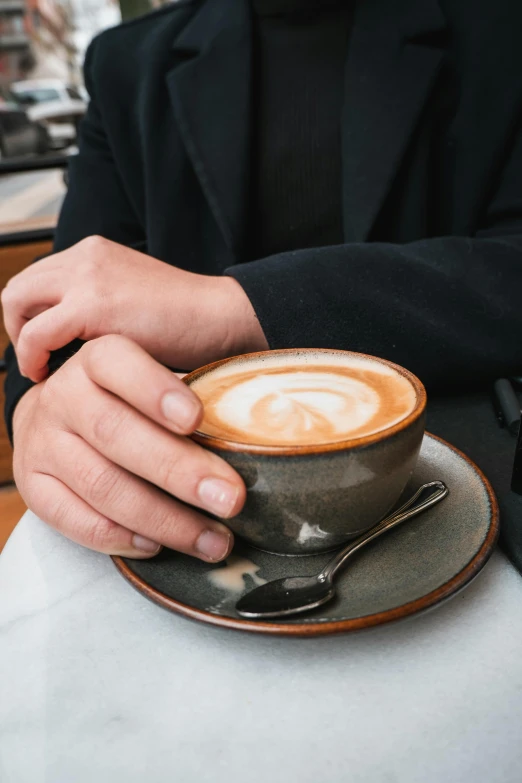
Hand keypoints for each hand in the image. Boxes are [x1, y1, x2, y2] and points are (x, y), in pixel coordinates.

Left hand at [2, 235, 267, 382]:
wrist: (221, 318)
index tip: (46, 346)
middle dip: (18, 326)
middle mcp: (86, 256)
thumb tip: (67, 336)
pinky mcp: (93, 305)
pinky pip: (36, 334)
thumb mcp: (133, 299)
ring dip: (21, 340)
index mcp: (95, 253)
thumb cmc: (187, 321)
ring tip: (41, 367)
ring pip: (16, 303)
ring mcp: (88, 277)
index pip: (37, 279)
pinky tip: (47, 373)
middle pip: (19, 288)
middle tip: (38, 357)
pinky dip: (31, 356)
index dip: (32, 315)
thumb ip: (99, 304)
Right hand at [12, 334, 244, 558]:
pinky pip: (73, 519)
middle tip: (231, 499)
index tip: (198, 420)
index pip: (119, 364)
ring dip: (163, 518)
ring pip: (102, 484)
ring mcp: (41, 442)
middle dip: (179, 471)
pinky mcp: (32, 485)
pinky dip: (120, 537)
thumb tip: (252, 424)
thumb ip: (190, 396)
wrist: (57, 418)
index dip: (157, 391)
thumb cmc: (127, 400)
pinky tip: (158, 546)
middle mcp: (62, 396)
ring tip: (213, 539)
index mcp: (97, 359)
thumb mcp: (153, 378)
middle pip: (116, 434)